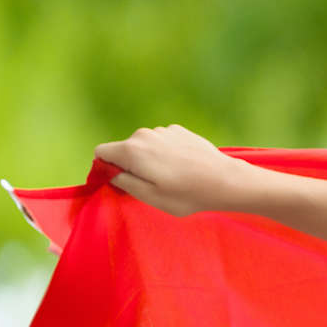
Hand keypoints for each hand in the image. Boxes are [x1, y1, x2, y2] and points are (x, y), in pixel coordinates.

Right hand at [93, 124, 251, 216]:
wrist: (225, 180)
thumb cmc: (186, 194)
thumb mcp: (148, 196)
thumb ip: (122, 182)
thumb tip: (108, 172)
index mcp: (131, 150)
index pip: (101, 153)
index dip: (106, 169)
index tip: (121, 182)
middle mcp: (144, 134)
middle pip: (123, 149)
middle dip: (130, 165)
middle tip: (152, 184)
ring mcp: (164, 130)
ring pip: (144, 146)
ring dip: (150, 159)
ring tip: (172, 177)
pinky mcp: (180, 130)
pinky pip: (162, 142)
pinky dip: (166, 152)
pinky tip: (183, 166)